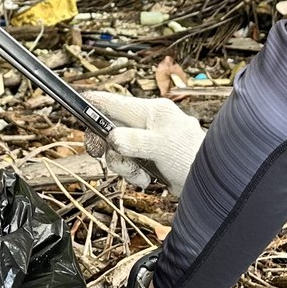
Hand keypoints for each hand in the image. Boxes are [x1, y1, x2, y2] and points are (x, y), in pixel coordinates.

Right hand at [85, 91, 204, 192]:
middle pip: (110, 129)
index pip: (114, 102)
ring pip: (117, 149)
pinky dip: (133, 173)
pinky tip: (148, 179)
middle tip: (101, 155)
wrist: (210, 184)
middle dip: (108, 147)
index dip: (93, 105)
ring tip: (141, 175)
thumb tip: (112, 138)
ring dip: (124, 166)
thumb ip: (134, 141)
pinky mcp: (148, 157)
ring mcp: (147, 140)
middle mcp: (148, 123)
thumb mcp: (161, 147)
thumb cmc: (192, 159)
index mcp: (152, 111)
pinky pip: (128, 162)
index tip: (76, 108)